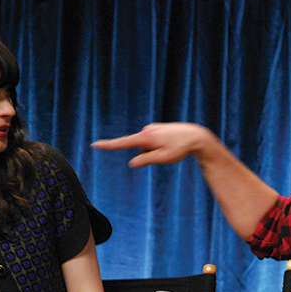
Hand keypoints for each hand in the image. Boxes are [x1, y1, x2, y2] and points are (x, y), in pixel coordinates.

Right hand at [91, 123, 211, 167]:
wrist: (196, 136)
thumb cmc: (180, 149)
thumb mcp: (162, 158)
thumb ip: (145, 160)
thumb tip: (132, 163)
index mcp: (146, 137)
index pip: (122, 143)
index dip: (108, 145)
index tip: (95, 144)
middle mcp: (146, 130)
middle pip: (139, 150)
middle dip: (149, 156)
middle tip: (168, 153)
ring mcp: (152, 128)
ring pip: (146, 147)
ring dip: (155, 151)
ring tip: (171, 148)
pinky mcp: (157, 129)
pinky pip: (152, 143)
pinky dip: (158, 147)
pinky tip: (171, 144)